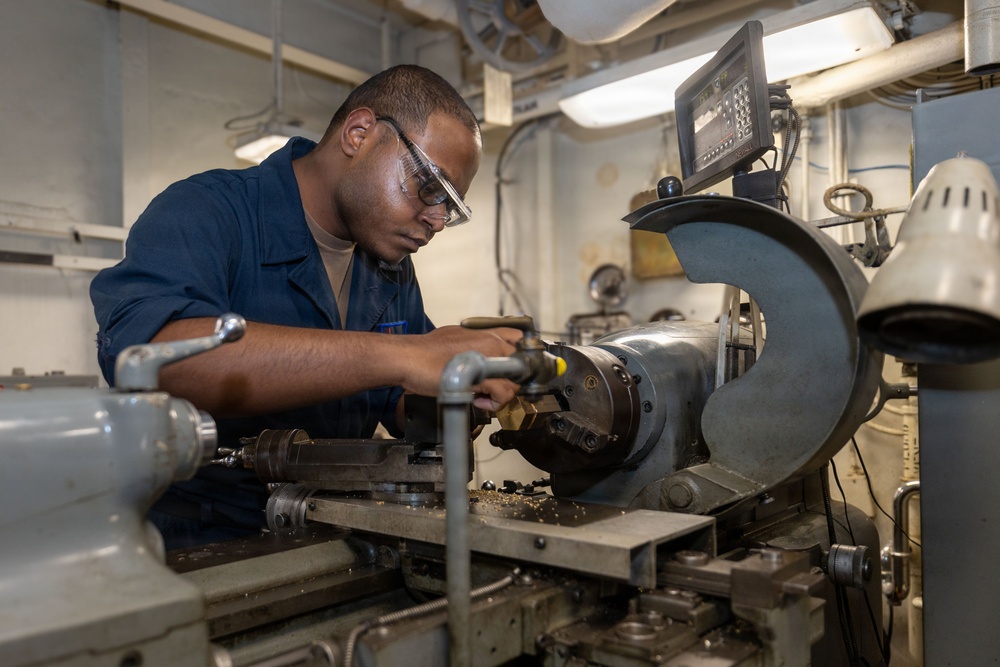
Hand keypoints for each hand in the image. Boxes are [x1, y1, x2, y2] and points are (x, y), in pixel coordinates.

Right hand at [401, 325, 522, 408]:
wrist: (409, 357)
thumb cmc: (426, 351)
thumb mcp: (455, 337)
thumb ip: (473, 345)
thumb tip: (477, 356)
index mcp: (486, 333)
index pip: (519, 338)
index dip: (520, 356)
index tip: (512, 371)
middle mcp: (491, 341)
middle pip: (522, 363)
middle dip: (512, 380)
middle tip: (495, 388)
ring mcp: (489, 357)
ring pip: (515, 381)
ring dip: (502, 394)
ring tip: (483, 397)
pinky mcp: (483, 375)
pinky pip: (504, 393)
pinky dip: (494, 403)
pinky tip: (478, 401)